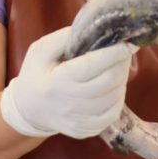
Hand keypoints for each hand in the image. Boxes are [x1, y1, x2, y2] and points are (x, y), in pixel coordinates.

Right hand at [0, 26, 136, 138]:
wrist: (28, 110)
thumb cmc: (36, 75)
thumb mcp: (41, 50)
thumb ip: (65, 38)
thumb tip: (94, 29)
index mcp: (57, 81)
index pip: (93, 65)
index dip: (115, 53)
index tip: (129, 42)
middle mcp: (69, 103)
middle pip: (109, 81)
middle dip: (122, 63)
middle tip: (124, 51)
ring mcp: (79, 120)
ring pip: (115, 96)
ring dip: (122, 78)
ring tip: (117, 66)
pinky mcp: (87, 129)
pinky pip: (113, 112)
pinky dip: (118, 96)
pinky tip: (113, 86)